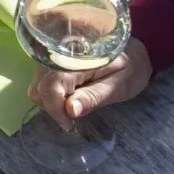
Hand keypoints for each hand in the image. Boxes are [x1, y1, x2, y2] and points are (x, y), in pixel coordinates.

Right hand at [30, 38, 153, 128]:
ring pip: (37, 85)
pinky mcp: (53, 60)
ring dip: (51, 102)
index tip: (69, 125)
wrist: (135, 48)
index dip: (56, 110)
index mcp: (75, 60)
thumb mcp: (119, 85)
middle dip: (52, 107)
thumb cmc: (131, 68)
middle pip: (39, 88)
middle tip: (73, 116)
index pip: (50, 87)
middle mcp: (58, 55)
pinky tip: (70, 96)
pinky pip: (42, 81)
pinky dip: (51, 94)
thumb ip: (94, 96)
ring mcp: (54, 56)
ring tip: (73, 105)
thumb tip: (70, 111)